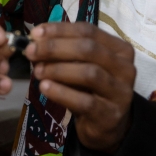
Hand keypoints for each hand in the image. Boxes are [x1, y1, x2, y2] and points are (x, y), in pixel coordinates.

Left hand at [24, 22, 135, 152]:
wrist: (107, 125)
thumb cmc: (91, 89)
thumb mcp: (80, 66)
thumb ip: (63, 52)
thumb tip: (35, 40)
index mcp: (119, 49)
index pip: (88, 31)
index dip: (60, 30)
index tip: (35, 33)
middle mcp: (125, 68)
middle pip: (89, 49)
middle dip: (55, 48)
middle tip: (31, 51)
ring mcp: (121, 92)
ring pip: (89, 73)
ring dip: (57, 70)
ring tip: (36, 72)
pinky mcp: (110, 115)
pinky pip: (85, 101)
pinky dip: (61, 92)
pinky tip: (44, 88)